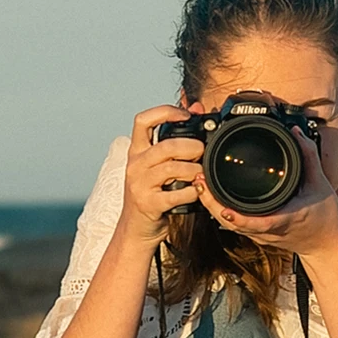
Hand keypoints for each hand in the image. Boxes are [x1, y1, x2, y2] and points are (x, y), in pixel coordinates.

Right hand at [117, 105, 203, 247]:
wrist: (136, 229)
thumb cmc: (151, 193)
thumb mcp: (156, 165)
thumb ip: (172, 141)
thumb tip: (195, 108)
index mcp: (137, 151)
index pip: (143, 120)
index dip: (165, 112)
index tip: (186, 115)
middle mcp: (135, 165)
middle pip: (165, 146)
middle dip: (191, 147)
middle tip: (202, 152)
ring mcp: (139, 185)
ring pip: (171, 169)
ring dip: (193, 170)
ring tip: (200, 174)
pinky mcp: (148, 204)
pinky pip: (175, 194)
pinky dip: (191, 192)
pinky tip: (195, 192)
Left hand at [198, 127, 337, 258]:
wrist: (327, 244)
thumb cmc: (326, 216)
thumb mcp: (321, 184)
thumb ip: (309, 157)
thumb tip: (296, 132)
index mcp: (285, 219)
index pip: (258, 223)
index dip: (239, 218)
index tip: (224, 209)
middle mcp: (269, 231)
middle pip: (234, 224)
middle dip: (213, 205)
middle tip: (200, 183)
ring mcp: (261, 235)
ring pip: (230, 225)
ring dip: (212, 207)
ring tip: (200, 185)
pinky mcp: (258, 235)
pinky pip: (234, 224)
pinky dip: (220, 211)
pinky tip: (211, 196)